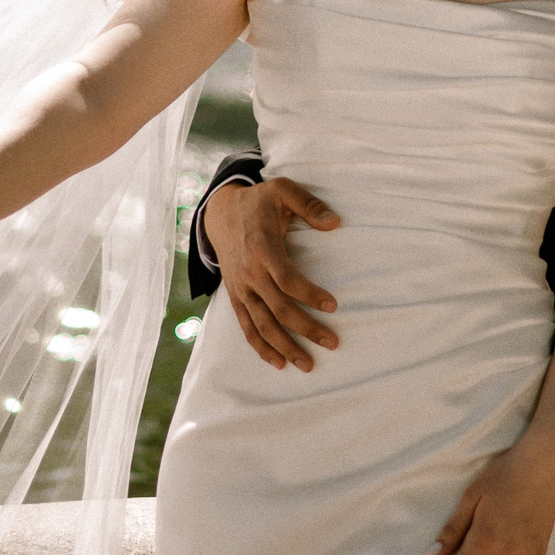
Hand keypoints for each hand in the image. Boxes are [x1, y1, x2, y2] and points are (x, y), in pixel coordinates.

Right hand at [206, 177, 342, 370]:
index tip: (333, 306)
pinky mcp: (236, 297)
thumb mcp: (283, 190)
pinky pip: (246, 327)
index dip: (309, 295)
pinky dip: (260, 347)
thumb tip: (335, 222)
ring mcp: (241, 289)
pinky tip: (278, 362)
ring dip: (285, 347)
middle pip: (279, 309)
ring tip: (308, 364)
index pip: (287, 279)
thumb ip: (309, 205)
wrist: (219, 213)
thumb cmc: (258, 202)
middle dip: (306, 329)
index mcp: (262, 248)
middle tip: (332, 343)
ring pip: (262, 325)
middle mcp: (250, 274)